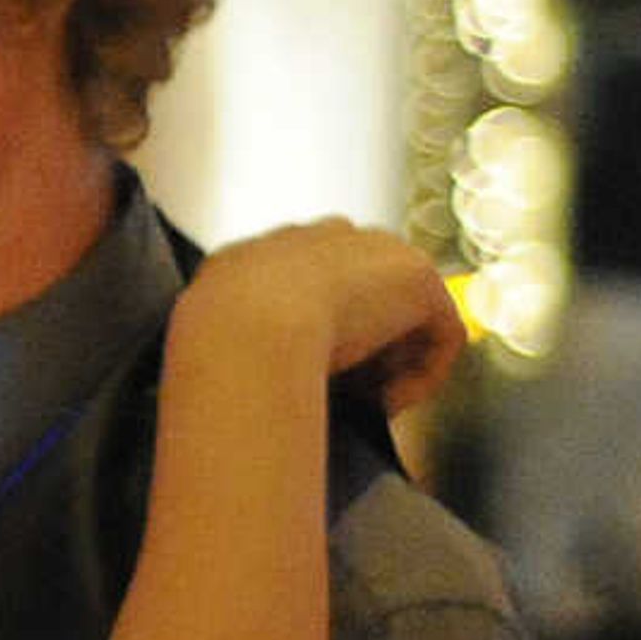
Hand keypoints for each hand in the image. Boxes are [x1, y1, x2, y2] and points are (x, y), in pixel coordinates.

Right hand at [188, 218, 466, 413]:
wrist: (245, 326)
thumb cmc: (212, 336)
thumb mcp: (203, 325)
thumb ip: (230, 326)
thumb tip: (231, 361)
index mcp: (270, 246)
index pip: (309, 283)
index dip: (314, 331)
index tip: (306, 373)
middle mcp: (327, 235)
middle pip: (362, 290)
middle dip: (359, 340)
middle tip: (343, 390)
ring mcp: (379, 250)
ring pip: (402, 314)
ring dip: (388, 361)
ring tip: (364, 402)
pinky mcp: (421, 280)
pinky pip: (437, 336)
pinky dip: (418, 377)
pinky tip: (385, 404)